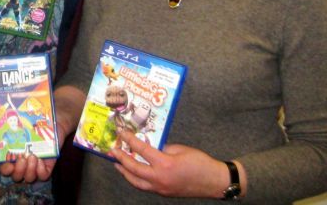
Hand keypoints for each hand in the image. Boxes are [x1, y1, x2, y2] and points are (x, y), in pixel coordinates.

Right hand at [0, 118, 66, 183]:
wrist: (54, 120)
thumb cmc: (33, 120)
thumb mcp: (21, 121)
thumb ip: (10, 123)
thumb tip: (2, 118)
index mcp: (12, 154)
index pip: (3, 167)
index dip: (4, 169)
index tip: (8, 165)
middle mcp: (22, 163)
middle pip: (16, 176)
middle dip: (18, 171)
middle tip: (22, 159)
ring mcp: (34, 166)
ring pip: (29, 178)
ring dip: (29, 170)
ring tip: (33, 157)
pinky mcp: (47, 166)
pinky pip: (43, 176)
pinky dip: (41, 171)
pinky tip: (41, 161)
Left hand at [110, 130, 234, 198]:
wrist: (214, 182)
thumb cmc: (200, 163)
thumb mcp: (180, 149)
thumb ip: (162, 147)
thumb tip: (150, 146)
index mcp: (164, 164)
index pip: (141, 149)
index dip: (129, 139)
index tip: (121, 132)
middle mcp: (159, 178)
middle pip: (133, 168)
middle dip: (120, 158)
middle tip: (112, 150)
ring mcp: (161, 188)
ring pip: (136, 182)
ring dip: (125, 172)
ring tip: (117, 164)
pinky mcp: (164, 193)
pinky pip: (145, 186)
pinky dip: (136, 179)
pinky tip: (134, 172)